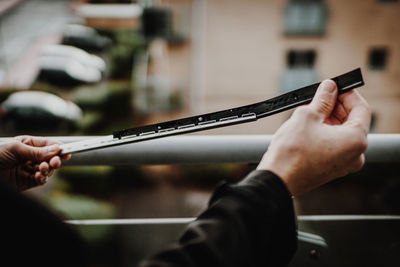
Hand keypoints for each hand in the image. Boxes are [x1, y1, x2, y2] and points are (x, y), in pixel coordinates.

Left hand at [0, 136, 70, 190]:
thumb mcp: (15, 149)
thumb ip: (36, 151)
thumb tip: (56, 149)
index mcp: (28, 144)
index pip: (48, 145)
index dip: (58, 148)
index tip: (66, 151)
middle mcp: (30, 157)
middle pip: (51, 158)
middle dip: (55, 160)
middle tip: (56, 162)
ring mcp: (29, 169)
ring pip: (48, 169)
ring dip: (48, 169)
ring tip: (43, 169)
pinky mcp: (27, 181)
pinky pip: (41, 180)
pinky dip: (42, 178)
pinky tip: (39, 176)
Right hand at [257, 80, 370, 195]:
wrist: (277, 179)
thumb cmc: (291, 152)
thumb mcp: (307, 116)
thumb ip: (323, 99)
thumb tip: (329, 88)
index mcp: (356, 140)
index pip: (362, 109)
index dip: (348, 94)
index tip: (335, 87)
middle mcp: (355, 154)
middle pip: (353, 121)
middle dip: (337, 106)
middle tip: (322, 96)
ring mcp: (344, 164)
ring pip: (343, 133)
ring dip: (330, 119)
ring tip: (311, 111)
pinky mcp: (331, 169)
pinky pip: (335, 146)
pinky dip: (325, 133)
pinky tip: (309, 126)